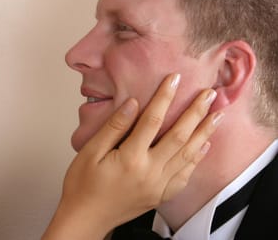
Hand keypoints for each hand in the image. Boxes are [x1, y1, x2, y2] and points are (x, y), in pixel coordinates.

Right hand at [42, 74, 221, 239]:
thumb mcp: (90, 152)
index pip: (152, 121)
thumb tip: (132, 105)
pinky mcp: (160, 195)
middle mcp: (149, 172)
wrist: (85, 218)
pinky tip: (204, 146)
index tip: (174, 80)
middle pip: (179, 136)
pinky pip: (184, 176)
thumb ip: (113, 127)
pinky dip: (197, 159)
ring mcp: (158, 186)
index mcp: (130, 159)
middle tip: (209, 94)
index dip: (165, 97)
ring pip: (188, 155)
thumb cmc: (82, 185)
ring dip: (204, 133)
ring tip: (216, 116)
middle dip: (195, 112)